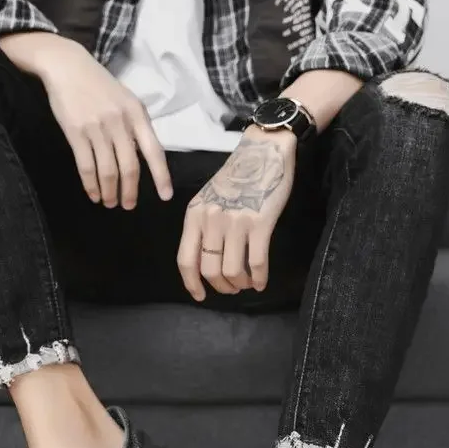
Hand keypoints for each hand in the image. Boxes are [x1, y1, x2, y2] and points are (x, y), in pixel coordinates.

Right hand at [0, 33, 172, 208]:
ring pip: (107, 170)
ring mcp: (97, 128)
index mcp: (137, 114)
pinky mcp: (76, 132)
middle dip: (130, 191)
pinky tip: (93, 194)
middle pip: (129, 167)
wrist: (67, 66)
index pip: (154, 151)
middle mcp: (120, 122)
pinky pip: (86, 166)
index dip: (161, 176)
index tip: (165, 196)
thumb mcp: (126, 100)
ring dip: (109, 192)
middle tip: (128, 206)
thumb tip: (141, 158)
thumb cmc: (100, 85)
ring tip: (109, 203)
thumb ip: (135, 127)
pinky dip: (90, 184)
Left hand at [177, 127, 295, 299]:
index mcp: (194, 215)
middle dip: (221, 287)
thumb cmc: (237, 177)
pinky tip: (261, 282)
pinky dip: (259, 278)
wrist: (263, 151)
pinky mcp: (260, 222)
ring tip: (247, 283)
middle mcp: (211, 220)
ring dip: (240, 284)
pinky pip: (257, 262)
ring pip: (233, 271)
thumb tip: (207, 264)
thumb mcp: (208, 199)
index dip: (191, 284)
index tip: (200, 296)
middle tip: (232, 288)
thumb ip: (203, 227)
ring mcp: (235, 221)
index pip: (185, 260)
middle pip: (209, 270)